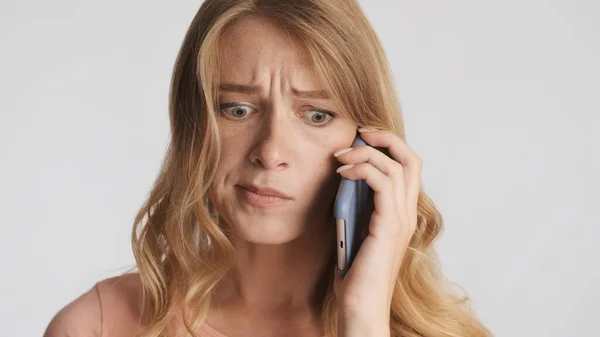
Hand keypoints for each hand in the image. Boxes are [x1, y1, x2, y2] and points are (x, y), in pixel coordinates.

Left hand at [332, 128, 422, 336]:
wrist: (360, 306)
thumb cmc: (356, 273)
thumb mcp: (355, 230)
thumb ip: (357, 206)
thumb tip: (344, 179)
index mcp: (401, 213)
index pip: (408, 166)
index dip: (388, 145)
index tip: (361, 139)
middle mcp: (407, 213)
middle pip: (411, 158)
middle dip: (385, 138)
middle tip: (358, 133)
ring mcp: (400, 219)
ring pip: (397, 165)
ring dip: (366, 153)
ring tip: (340, 155)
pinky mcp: (387, 226)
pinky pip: (382, 182)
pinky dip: (362, 169)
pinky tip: (341, 173)